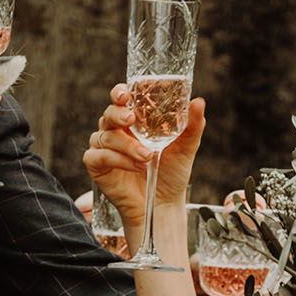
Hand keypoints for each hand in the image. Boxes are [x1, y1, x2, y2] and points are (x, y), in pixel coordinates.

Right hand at [82, 86, 204, 229]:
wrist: (164, 203)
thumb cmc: (172, 173)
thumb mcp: (186, 147)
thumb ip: (192, 124)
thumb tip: (198, 102)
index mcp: (133, 121)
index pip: (121, 99)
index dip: (119, 93)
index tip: (125, 95)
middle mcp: (116, 131)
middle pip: (108, 114)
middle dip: (118, 115)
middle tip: (131, 120)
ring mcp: (104, 148)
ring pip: (105, 136)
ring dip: (127, 145)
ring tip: (147, 157)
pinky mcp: (97, 166)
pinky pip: (98, 156)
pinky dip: (117, 160)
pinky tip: (134, 167)